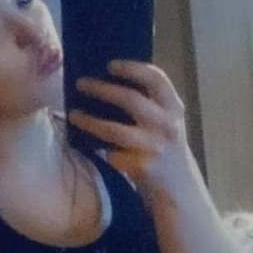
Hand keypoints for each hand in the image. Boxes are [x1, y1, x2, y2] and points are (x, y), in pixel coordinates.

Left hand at [68, 60, 189, 194]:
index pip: (157, 79)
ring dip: (89, 121)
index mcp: (174, 108)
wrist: (179, 187)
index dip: (133, 69)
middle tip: (81, 83)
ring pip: (114, 130)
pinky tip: (91, 146)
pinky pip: (113, 154)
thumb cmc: (166, 147)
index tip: (110, 65)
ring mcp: (153, 146)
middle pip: (130, 100)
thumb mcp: (167, 121)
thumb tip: (110, 82)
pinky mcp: (141, 166)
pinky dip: (101, 150)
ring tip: (73, 114)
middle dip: (102, 89)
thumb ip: (151, 104)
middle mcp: (166, 125)